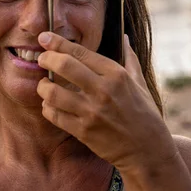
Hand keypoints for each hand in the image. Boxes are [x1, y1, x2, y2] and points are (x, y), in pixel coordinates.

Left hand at [37, 32, 176, 174]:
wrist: (149, 152)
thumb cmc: (145, 115)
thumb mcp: (140, 83)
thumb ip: (130, 58)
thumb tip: (125, 37)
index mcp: (116, 74)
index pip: (80, 52)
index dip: (57, 42)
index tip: (45, 37)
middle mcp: (103, 90)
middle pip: (64, 66)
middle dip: (46, 58)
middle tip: (41, 59)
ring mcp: (92, 112)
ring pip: (54, 93)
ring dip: (43, 86)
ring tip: (44, 85)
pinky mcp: (84, 132)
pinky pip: (55, 115)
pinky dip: (47, 108)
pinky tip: (49, 105)